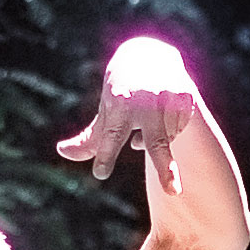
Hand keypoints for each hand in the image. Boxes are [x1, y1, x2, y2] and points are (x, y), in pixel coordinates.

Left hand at [57, 31, 213, 190]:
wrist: (150, 56)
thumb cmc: (121, 91)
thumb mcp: (105, 112)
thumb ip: (89, 139)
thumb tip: (62, 152)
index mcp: (120, 104)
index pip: (112, 135)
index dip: (105, 154)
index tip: (100, 173)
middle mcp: (147, 102)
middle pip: (156, 142)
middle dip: (166, 168)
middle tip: (173, 192)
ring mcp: (170, 101)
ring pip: (165, 140)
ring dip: (152, 140)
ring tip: (143, 125)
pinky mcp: (187, 101)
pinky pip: (177, 131)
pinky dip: (166, 132)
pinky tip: (159, 117)